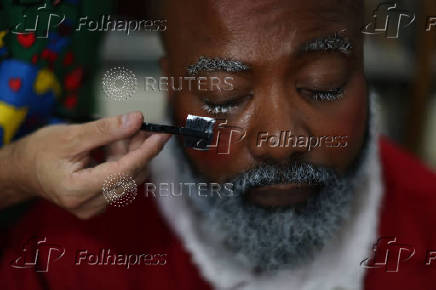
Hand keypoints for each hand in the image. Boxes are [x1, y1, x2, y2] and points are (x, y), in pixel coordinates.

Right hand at [6, 111, 170, 218]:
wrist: (24, 170)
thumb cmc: (42, 151)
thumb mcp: (72, 135)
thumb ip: (106, 130)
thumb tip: (137, 120)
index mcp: (79, 190)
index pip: (124, 171)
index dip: (146, 152)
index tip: (162, 135)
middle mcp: (90, 205)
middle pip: (130, 176)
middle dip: (140, 150)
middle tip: (144, 126)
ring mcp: (94, 208)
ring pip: (128, 179)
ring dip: (132, 154)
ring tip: (127, 132)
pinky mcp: (98, 204)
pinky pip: (121, 182)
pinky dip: (124, 162)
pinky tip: (119, 145)